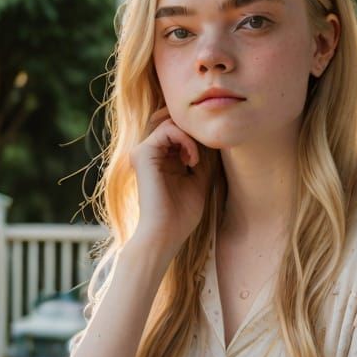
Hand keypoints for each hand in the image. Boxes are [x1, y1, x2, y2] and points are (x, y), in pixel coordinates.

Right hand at [128, 105, 214, 257]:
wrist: (165, 234)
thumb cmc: (181, 215)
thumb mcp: (199, 180)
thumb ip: (203, 157)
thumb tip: (214, 135)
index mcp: (161, 159)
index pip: (180, 131)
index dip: (199, 136)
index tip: (210, 155)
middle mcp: (150, 153)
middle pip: (175, 122)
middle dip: (195, 132)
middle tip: (204, 155)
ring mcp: (143, 151)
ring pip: (172, 122)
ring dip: (192, 137)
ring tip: (196, 161)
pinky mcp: (142, 153)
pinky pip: (168, 130)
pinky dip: (186, 140)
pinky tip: (192, 160)